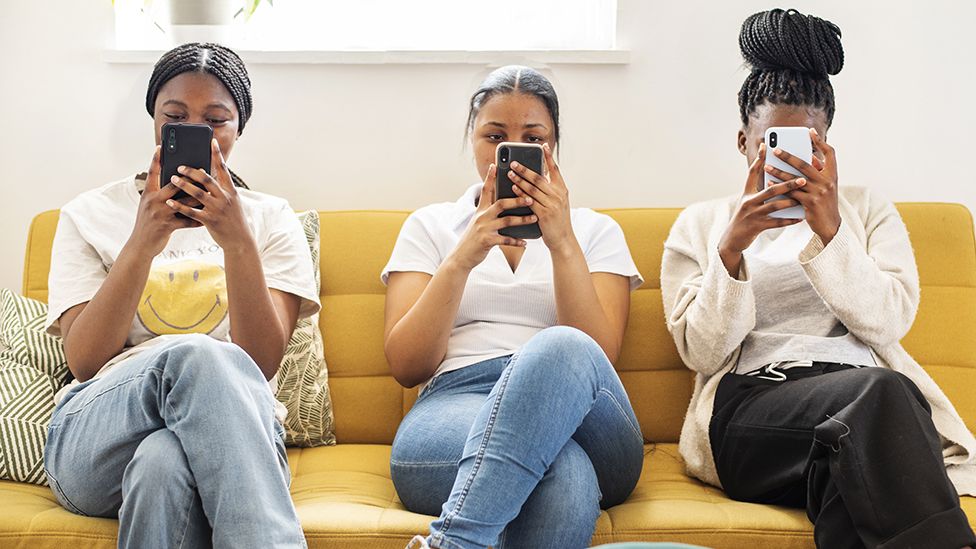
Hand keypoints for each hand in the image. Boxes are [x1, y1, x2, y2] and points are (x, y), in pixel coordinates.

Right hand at [127, 146, 200, 257]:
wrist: (140, 245)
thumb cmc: (148, 223)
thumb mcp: (149, 206)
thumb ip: (159, 194)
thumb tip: (174, 181)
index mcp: (148, 194)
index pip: (152, 173)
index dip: (156, 160)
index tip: (161, 147)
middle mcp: (153, 201)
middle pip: (173, 185)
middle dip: (189, 178)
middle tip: (202, 168)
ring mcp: (160, 213)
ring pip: (184, 202)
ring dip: (199, 197)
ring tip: (211, 191)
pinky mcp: (168, 226)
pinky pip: (188, 220)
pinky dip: (199, 218)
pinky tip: (209, 215)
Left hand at [165, 139, 253, 252]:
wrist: (240, 241)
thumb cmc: (234, 220)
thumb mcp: (233, 202)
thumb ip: (221, 190)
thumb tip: (206, 177)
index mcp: (231, 191)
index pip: (223, 169)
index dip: (217, 155)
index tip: (211, 142)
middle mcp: (225, 198)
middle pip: (207, 179)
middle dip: (192, 171)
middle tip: (180, 166)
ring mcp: (217, 209)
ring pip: (198, 193)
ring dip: (184, 185)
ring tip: (173, 179)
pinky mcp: (210, 221)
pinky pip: (191, 211)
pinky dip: (180, 206)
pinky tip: (170, 202)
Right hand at [446, 163, 536, 271]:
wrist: (462, 256)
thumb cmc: (474, 238)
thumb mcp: (478, 222)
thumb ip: (489, 212)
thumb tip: (503, 204)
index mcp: (480, 210)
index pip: (486, 190)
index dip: (490, 177)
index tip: (495, 165)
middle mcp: (482, 216)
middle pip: (501, 203)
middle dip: (517, 200)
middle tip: (530, 197)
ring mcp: (484, 228)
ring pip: (506, 220)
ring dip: (522, 219)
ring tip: (534, 218)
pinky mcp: (487, 241)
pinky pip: (505, 240)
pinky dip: (516, 241)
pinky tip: (525, 242)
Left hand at [508, 143, 575, 254]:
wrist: (563, 239)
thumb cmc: (557, 220)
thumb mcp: (558, 202)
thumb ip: (550, 190)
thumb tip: (537, 176)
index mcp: (562, 190)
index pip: (555, 170)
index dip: (549, 157)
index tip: (542, 146)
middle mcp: (558, 195)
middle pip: (539, 178)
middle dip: (525, 169)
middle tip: (513, 162)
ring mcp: (552, 204)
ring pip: (533, 189)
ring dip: (520, 180)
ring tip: (509, 173)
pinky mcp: (544, 214)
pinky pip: (530, 201)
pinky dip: (521, 193)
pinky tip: (513, 188)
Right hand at [718, 143, 806, 276]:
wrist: (732, 238)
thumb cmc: (744, 217)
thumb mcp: (747, 201)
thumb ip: (758, 189)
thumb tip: (775, 178)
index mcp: (746, 193)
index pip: (752, 173)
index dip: (759, 159)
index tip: (766, 146)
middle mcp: (749, 202)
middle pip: (770, 190)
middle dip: (787, 184)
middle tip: (802, 179)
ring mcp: (753, 215)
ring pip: (774, 206)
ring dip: (791, 202)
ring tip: (803, 198)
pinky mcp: (757, 226)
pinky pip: (776, 222)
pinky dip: (789, 220)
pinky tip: (800, 217)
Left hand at [765, 128, 840, 243]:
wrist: (831, 225)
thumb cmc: (825, 203)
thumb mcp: (826, 186)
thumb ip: (819, 172)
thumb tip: (810, 157)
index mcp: (833, 174)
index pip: (830, 153)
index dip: (820, 142)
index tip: (810, 132)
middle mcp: (827, 181)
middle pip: (806, 164)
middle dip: (789, 156)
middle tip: (775, 149)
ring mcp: (819, 192)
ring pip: (795, 179)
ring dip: (779, 172)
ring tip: (767, 166)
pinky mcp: (810, 203)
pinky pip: (791, 193)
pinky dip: (779, 187)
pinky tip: (769, 183)